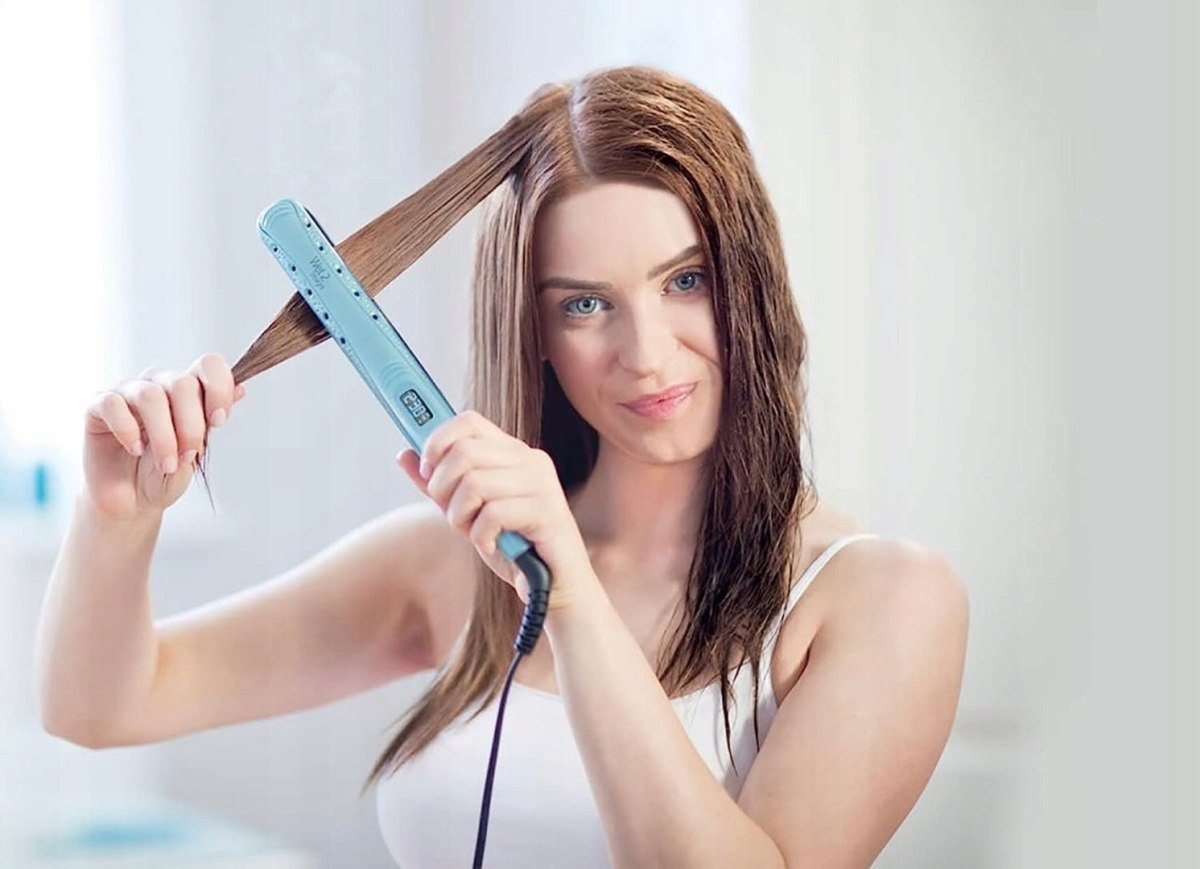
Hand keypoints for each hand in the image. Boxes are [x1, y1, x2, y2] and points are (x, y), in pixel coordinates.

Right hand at [82, 353, 245, 519]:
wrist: (132, 502)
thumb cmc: (164, 474)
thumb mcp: (196, 452)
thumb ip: (211, 421)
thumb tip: (241, 390)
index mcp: (187, 390)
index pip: (208, 365)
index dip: (218, 388)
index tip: (219, 421)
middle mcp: (158, 384)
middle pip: (181, 383)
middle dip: (191, 425)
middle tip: (189, 456)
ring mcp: (127, 393)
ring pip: (149, 395)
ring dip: (163, 434)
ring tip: (166, 463)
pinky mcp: (97, 407)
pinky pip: (112, 404)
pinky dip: (128, 430)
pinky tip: (135, 449)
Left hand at [396, 410, 597, 609]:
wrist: (555, 588)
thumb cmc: (515, 548)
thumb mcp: (468, 514)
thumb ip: (440, 485)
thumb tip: (404, 454)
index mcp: (514, 453)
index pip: (469, 421)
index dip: (438, 439)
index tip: (426, 469)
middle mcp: (531, 460)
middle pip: (464, 451)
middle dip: (443, 487)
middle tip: (453, 515)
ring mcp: (542, 483)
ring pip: (473, 482)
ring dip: (461, 516)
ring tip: (476, 533)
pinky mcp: (546, 510)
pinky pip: (492, 513)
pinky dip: (481, 536)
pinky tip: (493, 546)